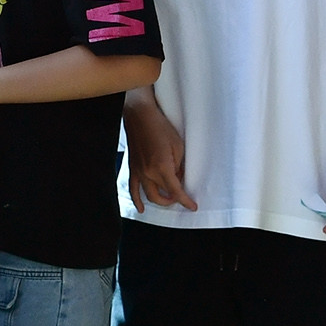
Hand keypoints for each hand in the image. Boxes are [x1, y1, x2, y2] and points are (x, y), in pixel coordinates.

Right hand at [124, 93, 196, 212]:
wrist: (140, 115)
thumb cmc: (160, 127)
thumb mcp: (178, 146)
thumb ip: (179, 166)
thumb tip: (179, 177)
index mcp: (162, 167)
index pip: (175, 191)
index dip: (185, 201)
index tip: (192, 206)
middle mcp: (149, 173)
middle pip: (161, 196)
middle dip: (173, 201)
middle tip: (181, 198)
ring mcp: (139, 171)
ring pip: (148, 196)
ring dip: (159, 201)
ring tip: (167, 200)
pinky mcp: (133, 168)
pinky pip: (132, 189)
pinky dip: (136, 200)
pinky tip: (141, 209)